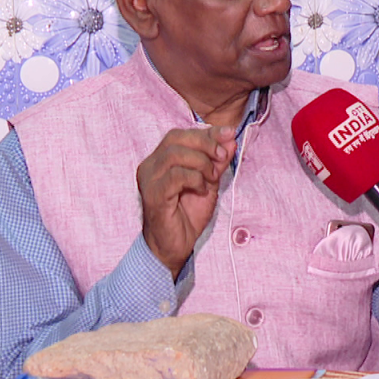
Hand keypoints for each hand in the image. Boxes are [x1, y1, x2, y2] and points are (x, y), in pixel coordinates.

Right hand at [137, 126, 237, 276]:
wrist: (174, 246)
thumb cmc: (187, 215)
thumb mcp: (208, 182)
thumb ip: (217, 161)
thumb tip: (230, 139)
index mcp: (159, 160)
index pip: (180, 134)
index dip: (206, 132)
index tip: (229, 134)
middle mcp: (150, 166)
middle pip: (176, 138)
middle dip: (205, 143)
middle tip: (222, 157)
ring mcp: (149, 180)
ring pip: (175, 154)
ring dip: (201, 163)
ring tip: (211, 178)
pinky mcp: (153, 195)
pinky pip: (176, 176)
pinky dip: (195, 179)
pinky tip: (202, 190)